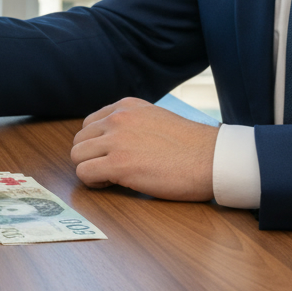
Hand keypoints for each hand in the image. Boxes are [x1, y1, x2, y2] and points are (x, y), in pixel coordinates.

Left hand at [69, 98, 217, 200]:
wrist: (214, 159)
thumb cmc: (192, 146)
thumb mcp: (156, 119)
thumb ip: (133, 124)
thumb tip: (113, 139)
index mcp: (127, 106)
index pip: (89, 124)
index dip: (97, 145)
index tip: (112, 156)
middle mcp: (117, 119)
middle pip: (80, 141)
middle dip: (91, 157)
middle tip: (110, 170)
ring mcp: (116, 140)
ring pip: (77, 156)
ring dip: (90, 169)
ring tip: (112, 177)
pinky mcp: (118, 163)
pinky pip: (84, 173)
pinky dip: (93, 182)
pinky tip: (112, 184)